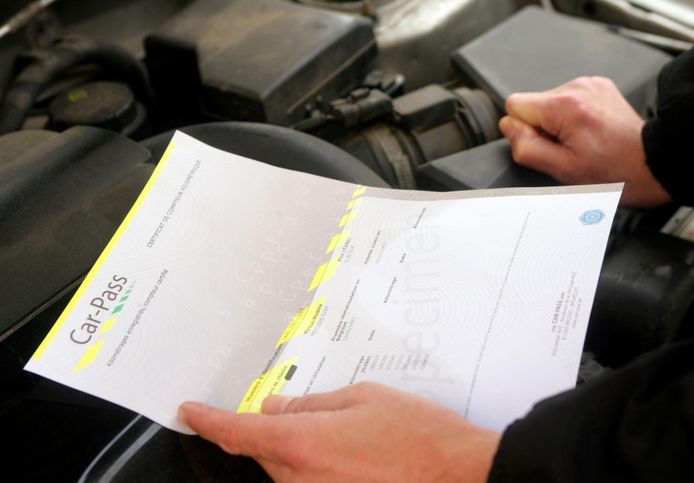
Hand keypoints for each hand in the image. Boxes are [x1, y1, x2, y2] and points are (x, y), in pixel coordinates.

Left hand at [179, 382, 499, 482]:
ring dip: (300, 453)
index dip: (208, 421)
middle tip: (310, 416)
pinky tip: (350, 459)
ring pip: (286, 473)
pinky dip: (315, 470)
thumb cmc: (417, 435)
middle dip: (274, 432)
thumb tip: (275, 408)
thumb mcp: (362, 400)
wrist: (460, 475)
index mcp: (303, 445)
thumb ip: (311, 406)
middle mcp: (301, 481)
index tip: (190, 412)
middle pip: (265, 454)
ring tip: (347, 440)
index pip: (238, 433)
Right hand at [498, 76, 671, 206]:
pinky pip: (567, 100)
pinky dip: (572, 116)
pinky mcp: (597, 86)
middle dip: (542, 127)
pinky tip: (589, 131)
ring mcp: (589, 84)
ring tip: (581, 140)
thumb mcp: (561, 169)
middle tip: (567, 148)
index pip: (514, 104)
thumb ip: (526, 147)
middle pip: (533, 104)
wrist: (652, 162)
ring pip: (549, 103)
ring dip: (558, 123)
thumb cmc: (613, 171)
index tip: (545, 144)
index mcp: (565, 106)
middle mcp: (577, 87)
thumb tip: (507, 127)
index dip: (523, 129)